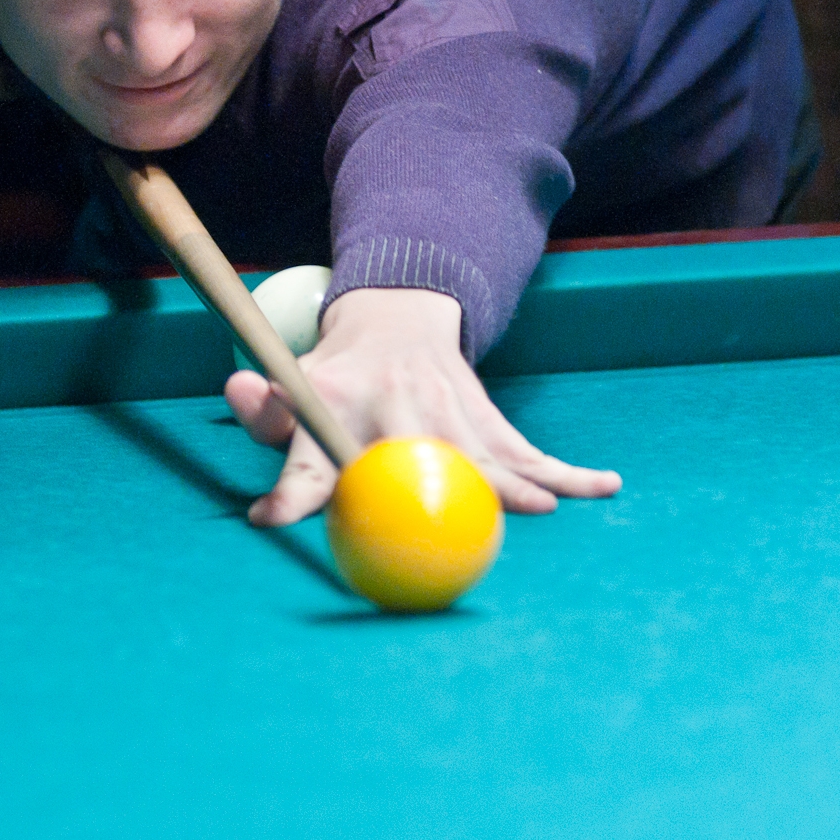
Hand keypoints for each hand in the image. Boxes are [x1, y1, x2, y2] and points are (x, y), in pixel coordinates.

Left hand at [223, 286, 621, 526]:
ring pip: (489, 456)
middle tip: (461, 521)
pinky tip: (605, 486)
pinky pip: (531, 452)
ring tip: (543, 505)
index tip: (272, 518)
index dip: (292, 489)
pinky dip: (569, 471)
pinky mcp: (488, 420)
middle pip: (423, 456)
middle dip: (439, 485)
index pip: (310, 451)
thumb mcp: (292, 385)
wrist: (395, 318)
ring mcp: (451, 413)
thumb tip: (234, 393)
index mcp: (338, 406)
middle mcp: (398, 408)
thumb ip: (264, 409)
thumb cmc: (334, 376)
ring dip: (517, 482)